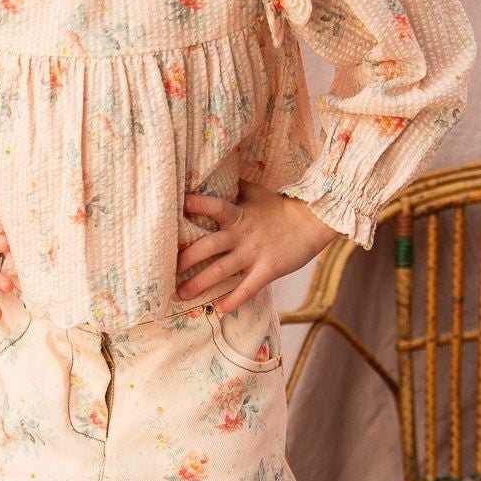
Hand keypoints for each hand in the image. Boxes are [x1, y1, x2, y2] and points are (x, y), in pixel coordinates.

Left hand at [176, 180, 335, 312]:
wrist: (313, 222)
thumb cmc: (281, 207)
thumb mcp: (257, 192)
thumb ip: (235, 186)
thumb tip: (213, 171)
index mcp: (239, 214)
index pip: (214, 206)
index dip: (197, 205)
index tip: (177, 207)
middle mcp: (242, 235)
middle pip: (208, 246)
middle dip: (185, 259)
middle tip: (167, 270)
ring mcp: (254, 254)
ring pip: (221, 271)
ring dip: (199, 284)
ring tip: (181, 294)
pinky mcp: (268, 270)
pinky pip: (246, 289)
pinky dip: (232, 301)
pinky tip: (218, 309)